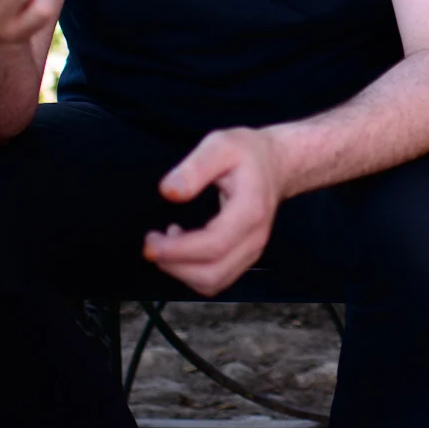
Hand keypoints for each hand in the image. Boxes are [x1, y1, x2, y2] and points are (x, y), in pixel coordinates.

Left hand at [144, 127, 285, 295]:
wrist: (277, 164)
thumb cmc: (249, 154)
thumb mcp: (220, 145)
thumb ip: (194, 168)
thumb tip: (169, 192)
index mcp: (250, 210)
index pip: (214, 245)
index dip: (178, 251)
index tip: (151, 242)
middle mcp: (254, 238)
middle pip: (212, 274)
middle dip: (174, 266)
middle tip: (152, 242)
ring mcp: (252, 251)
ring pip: (213, 282)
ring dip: (181, 271)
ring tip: (167, 242)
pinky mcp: (245, 257)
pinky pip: (216, 278)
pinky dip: (192, 271)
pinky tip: (182, 247)